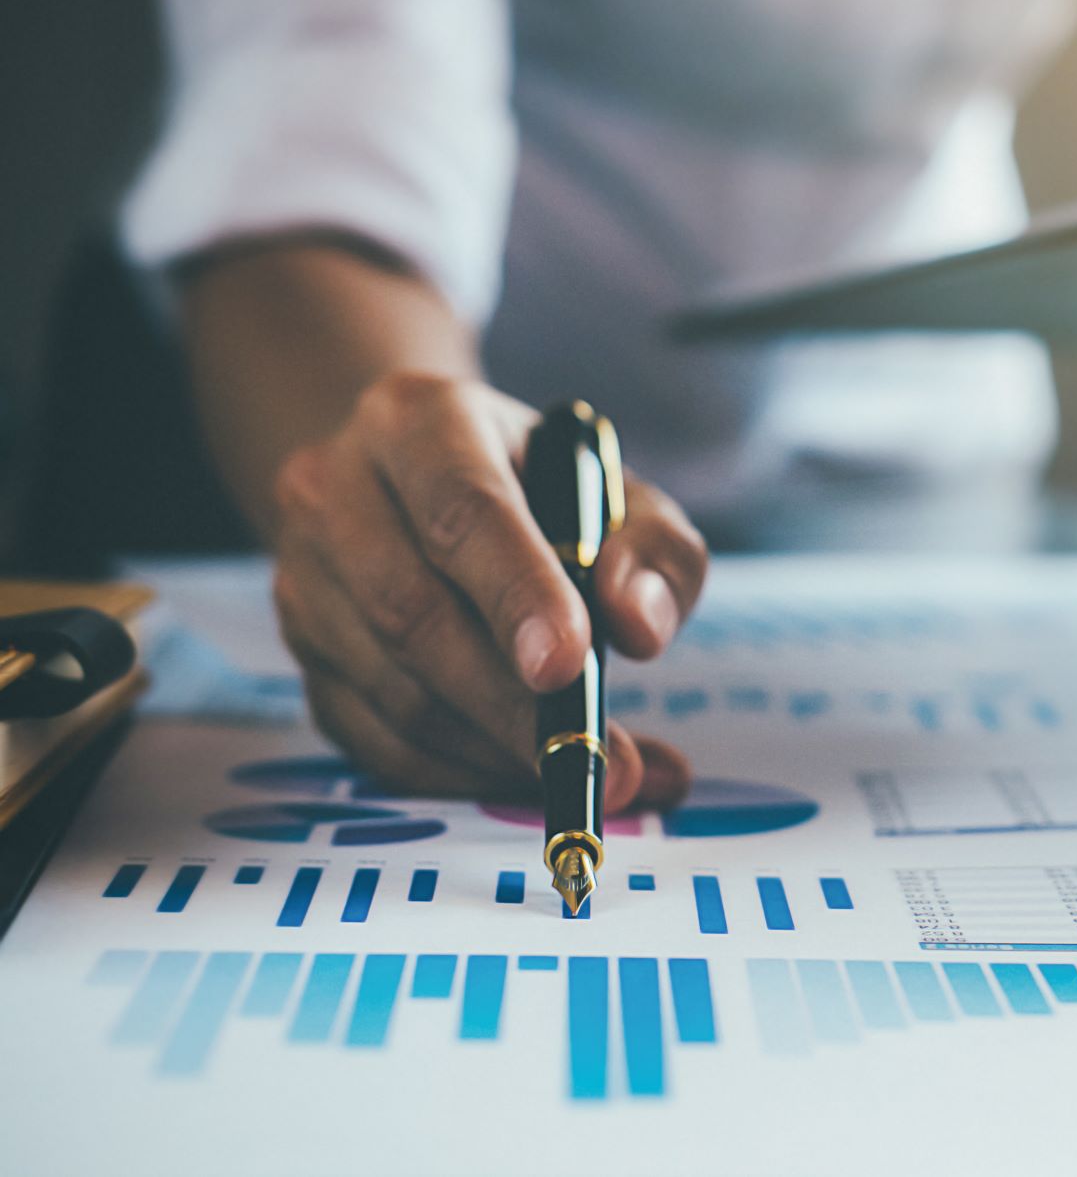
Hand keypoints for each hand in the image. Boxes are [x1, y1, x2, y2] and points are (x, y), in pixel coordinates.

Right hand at [269, 372, 704, 809]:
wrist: (429, 485)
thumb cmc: (544, 492)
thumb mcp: (620, 495)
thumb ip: (655, 550)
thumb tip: (639, 628)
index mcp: (417, 419)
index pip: (461, 509)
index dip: (514, 592)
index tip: (567, 665)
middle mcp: (334, 487)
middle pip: (411, 611)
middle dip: (510, 701)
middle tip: (596, 756)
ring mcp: (303, 576)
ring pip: (390, 687)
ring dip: (493, 748)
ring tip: (586, 770)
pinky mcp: (302, 655)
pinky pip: (373, 738)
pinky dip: (459, 773)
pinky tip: (525, 776)